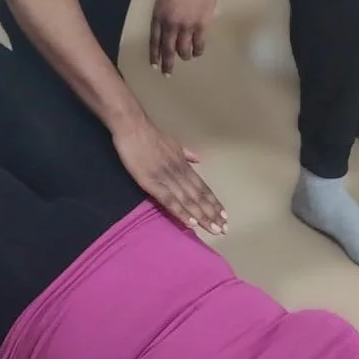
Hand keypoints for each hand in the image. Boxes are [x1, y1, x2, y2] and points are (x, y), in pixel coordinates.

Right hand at [112, 115, 226, 234]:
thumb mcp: (175, 143)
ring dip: (202, 216)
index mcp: (184, 165)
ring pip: (189, 201)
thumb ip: (186, 154)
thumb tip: (199, 159)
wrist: (134, 128)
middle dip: (212, 214)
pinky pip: (170, 201)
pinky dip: (181, 212)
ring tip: (213, 229)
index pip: (203, 187)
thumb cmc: (151, 135)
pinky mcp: (153, 183)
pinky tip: (191, 223)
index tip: (224, 215)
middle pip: (200, 197)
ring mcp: (167, 179)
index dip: (213, 202)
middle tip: (224, 228)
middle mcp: (180, 173)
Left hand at [150, 0, 225, 76]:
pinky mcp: (202, 25)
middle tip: (167, 73)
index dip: (154, 54)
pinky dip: (197, 51)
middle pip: (167, 49)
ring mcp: (186, 25)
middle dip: (167, 64)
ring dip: (184, 56)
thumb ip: (163, 12)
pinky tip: (197, 52)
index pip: (154, 40)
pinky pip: (199, 45)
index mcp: (158, 15)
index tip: (154, 64)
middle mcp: (170, 23)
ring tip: (185, 57)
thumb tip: (166, 28)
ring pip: (183, 50)